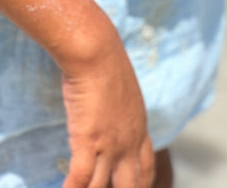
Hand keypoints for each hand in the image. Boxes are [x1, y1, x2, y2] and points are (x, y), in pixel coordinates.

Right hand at [61, 30, 154, 187]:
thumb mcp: (121, 89)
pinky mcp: (90, 142)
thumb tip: (107, 109)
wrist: (97, 52)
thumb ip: (117, 107)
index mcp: (139, 127)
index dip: (142, 183)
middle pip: (131, 185)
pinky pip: (80, 180)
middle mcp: (129, 141)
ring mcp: (111, 145)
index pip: (146, 166)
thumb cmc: (104, 62)